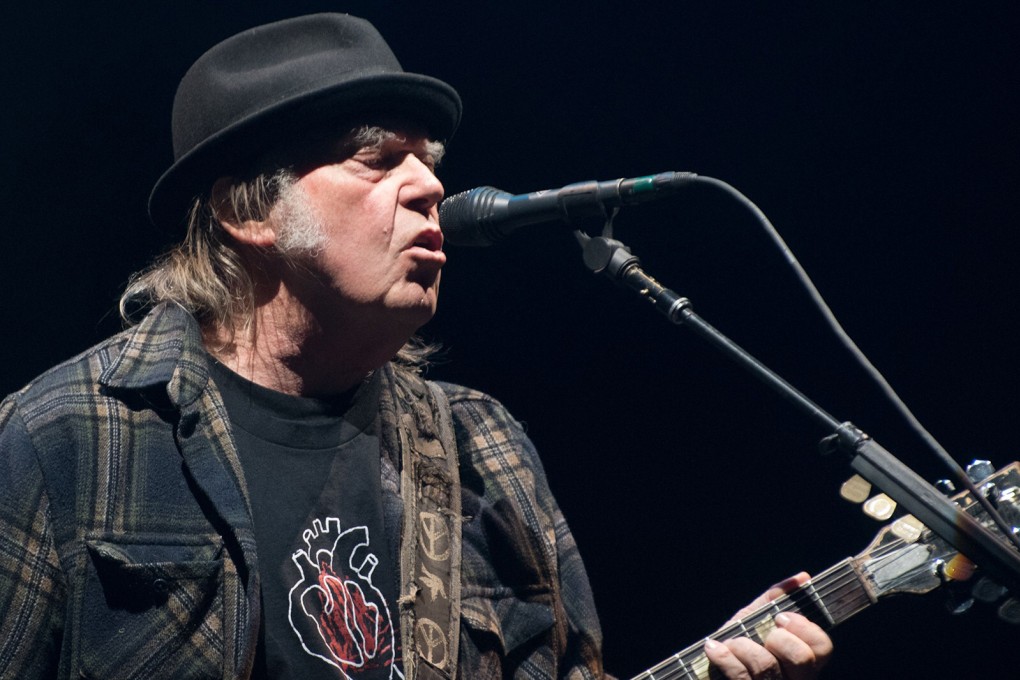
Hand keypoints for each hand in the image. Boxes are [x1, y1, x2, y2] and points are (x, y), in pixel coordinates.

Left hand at [703, 572, 832, 679]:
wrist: (706, 669)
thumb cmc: (738, 643)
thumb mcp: (756, 619)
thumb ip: (776, 599)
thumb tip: (802, 577)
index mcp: (804, 663)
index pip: (823, 646)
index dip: (804, 628)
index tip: (781, 617)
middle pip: (802, 658)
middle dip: (777, 638)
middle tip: (762, 636)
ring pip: (766, 666)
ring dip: (742, 645)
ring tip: (731, 643)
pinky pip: (739, 676)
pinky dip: (723, 657)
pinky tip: (714, 648)